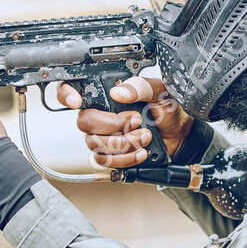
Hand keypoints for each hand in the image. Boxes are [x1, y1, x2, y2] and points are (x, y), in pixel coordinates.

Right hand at [55, 76, 194, 168]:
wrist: (180, 134)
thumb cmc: (168, 109)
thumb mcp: (159, 91)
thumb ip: (140, 86)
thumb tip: (119, 92)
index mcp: (106, 95)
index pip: (72, 91)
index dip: (66, 94)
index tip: (77, 101)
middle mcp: (100, 115)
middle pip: (84, 122)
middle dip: (111, 125)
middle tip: (135, 121)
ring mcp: (103, 137)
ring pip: (95, 145)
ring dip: (123, 143)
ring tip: (145, 136)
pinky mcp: (112, 155)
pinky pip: (105, 161)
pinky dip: (125, 158)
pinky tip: (141, 152)